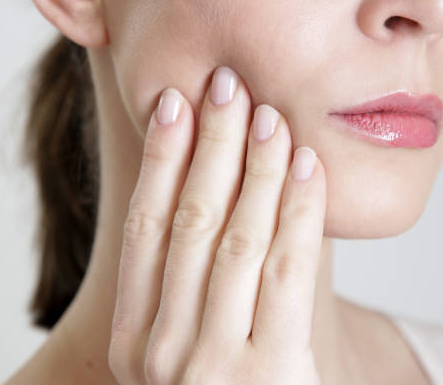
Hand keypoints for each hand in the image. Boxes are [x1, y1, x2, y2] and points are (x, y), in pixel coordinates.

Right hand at [108, 66, 326, 383]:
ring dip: (255, 169)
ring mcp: (214, 365)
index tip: (174, 103)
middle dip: (210, 146)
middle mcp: (163, 349)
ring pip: (237, 239)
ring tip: (270, 115)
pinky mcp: (273, 374)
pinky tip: (307, 167)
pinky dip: (298, 212)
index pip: (146, 228)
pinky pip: (286, 272)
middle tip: (226, 86)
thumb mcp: (182, 347)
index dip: (161, 161)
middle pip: (190, 223)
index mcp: (135, 337)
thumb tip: (208, 186)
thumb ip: (183, 284)